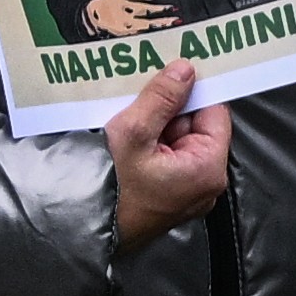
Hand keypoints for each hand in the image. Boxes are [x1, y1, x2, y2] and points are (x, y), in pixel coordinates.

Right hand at [99, 61, 232, 237]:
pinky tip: (126, 131)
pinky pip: (165, 156)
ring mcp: (186, 190)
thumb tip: (185, 71)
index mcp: (208, 168)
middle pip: (196, 125)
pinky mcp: (167, 193)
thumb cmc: (109, 187)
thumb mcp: (133, 132)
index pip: (215, 113)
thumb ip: (162, 98)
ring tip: (128, 110)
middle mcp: (205, 182)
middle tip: (142, 87)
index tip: (177, 66)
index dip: (196, 89)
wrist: (80, 228)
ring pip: (177, 139)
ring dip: (155, 122)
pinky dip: (148, 141)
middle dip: (171, 106)